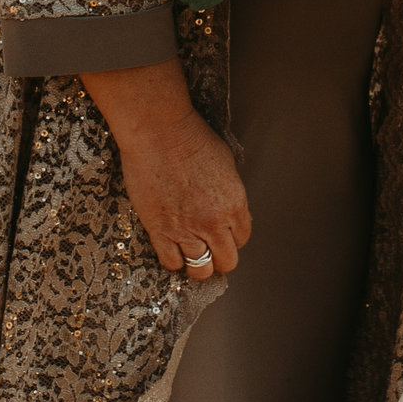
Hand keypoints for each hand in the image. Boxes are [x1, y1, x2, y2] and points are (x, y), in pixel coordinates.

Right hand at [79, 58, 250, 279]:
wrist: (159, 132)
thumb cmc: (192, 138)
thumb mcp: (226, 164)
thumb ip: (229, 192)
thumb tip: (226, 206)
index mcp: (235, 204)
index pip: (243, 238)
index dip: (232, 237)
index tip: (223, 233)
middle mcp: (214, 222)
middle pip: (226, 260)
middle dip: (220, 257)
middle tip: (210, 250)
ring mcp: (187, 229)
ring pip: (200, 269)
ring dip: (197, 264)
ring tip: (191, 254)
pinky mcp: (160, 231)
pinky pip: (171, 262)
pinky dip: (174, 260)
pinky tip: (172, 248)